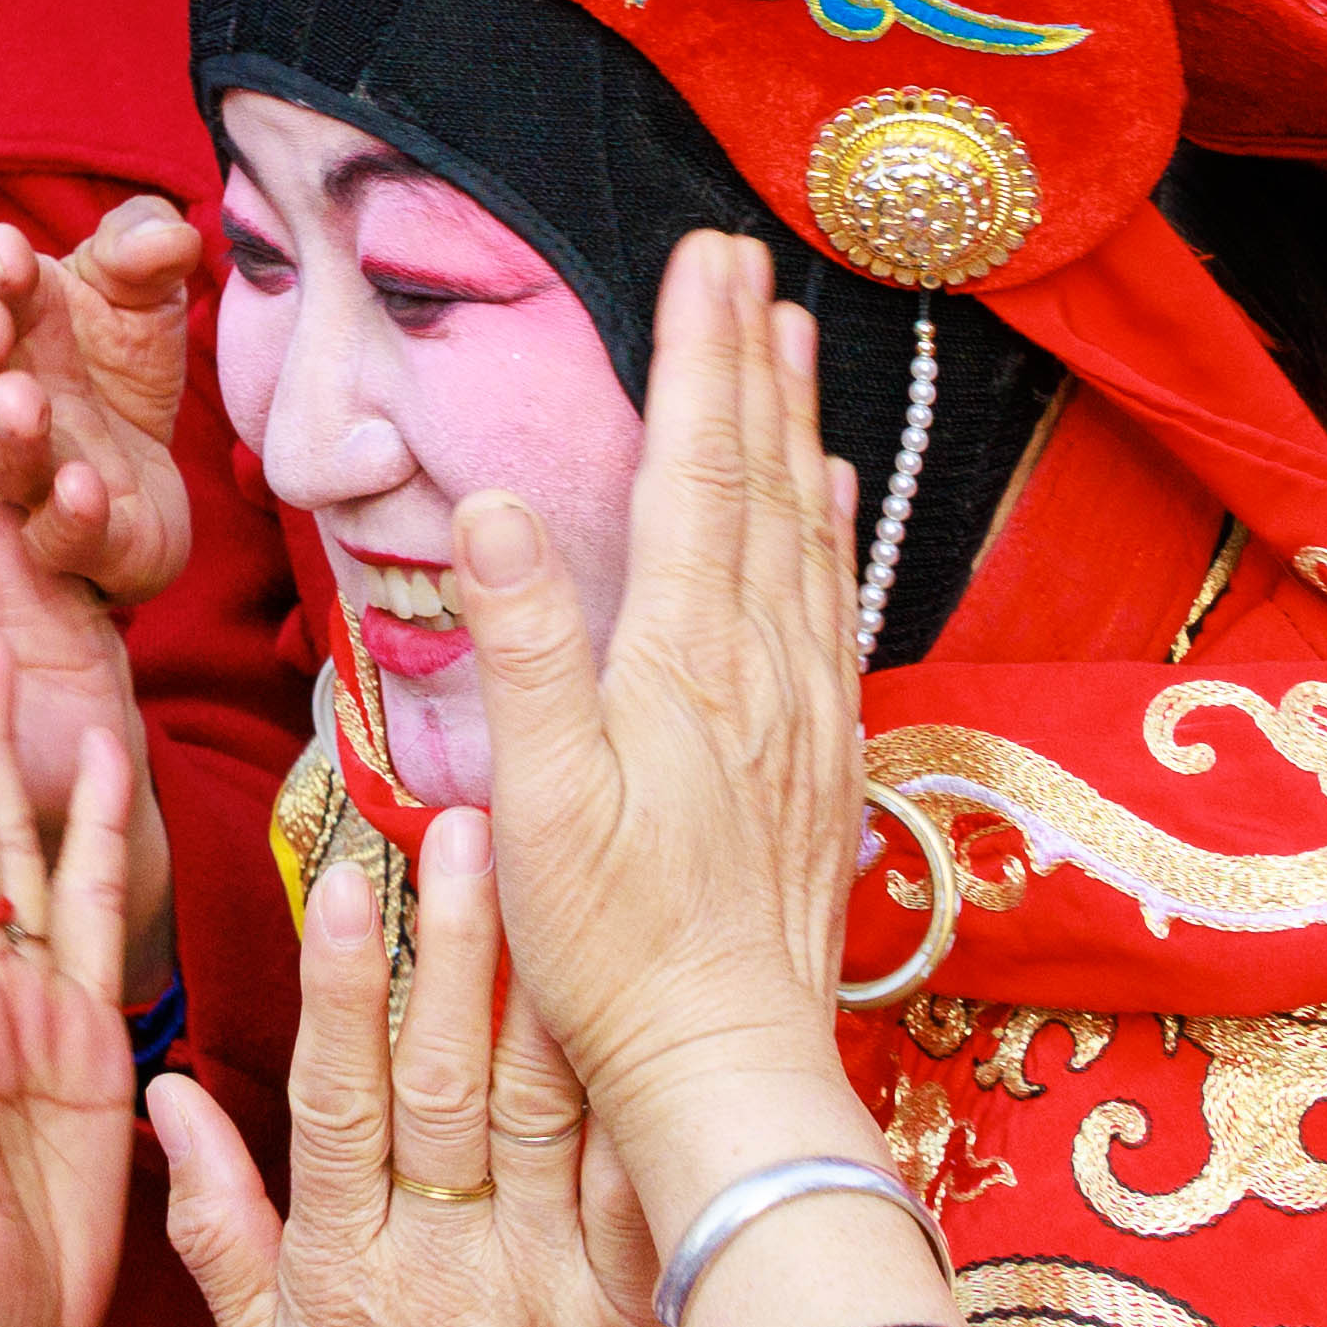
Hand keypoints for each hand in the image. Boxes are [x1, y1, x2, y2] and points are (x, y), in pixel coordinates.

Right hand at [0, 197, 208, 609]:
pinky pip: (61, 540)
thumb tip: (170, 237)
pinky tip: (85, 487)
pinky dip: (68, 519)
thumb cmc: (122, 356)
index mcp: (5, 329)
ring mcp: (31, 481)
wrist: (156, 457)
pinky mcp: (82, 545)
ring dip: (8, 436)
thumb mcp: (141, 287)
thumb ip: (144, 249)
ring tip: (23, 402)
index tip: (9, 251)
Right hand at [149, 804, 696, 1326]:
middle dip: (457, 944)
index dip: (340, 988)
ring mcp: (557, 1292)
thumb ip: (218, 1233)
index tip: (346, 881)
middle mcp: (452, 1276)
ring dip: (550, 980)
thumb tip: (166, 1096)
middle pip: (452, 1082)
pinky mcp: (642, 1311)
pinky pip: (640, 1176)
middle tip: (465, 824)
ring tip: (559, 866)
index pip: (339, 1103)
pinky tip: (650, 990)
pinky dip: (642, 1081)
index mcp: (349, 1284)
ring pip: (552, 1109)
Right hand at [445, 232, 878, 1224]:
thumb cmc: (615, 953)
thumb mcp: (537, 803)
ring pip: (807, 533)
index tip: (702, 260)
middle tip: (745, 261)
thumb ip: (523, 647)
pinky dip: (830, 528)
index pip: (694, 472)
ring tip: (791, 340)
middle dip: (749, 360)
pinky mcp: (823, 762)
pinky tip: (829, 500)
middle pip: (761, 480)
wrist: (728, 1065)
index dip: (697, 358)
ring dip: (794, 426)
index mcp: (689, 663)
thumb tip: (494, 507)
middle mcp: (765, 670)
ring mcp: (806, 714)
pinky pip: (832, 606)